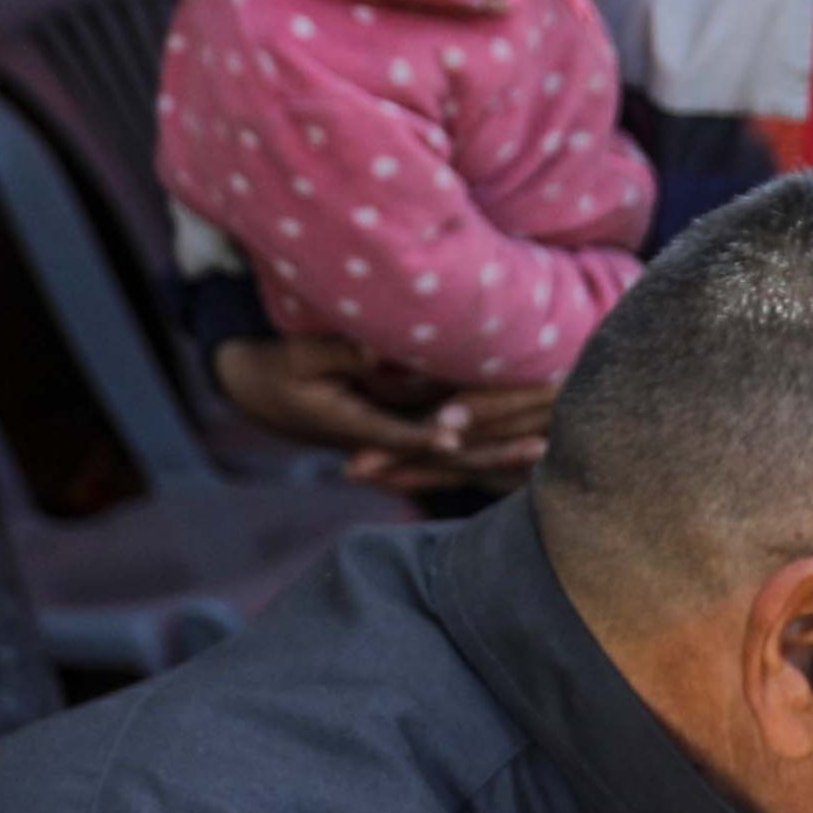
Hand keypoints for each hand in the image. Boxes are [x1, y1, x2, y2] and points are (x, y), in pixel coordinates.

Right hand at [212, 334, 535, 481]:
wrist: (264, 392)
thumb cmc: (278, 369)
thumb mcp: (297, 356)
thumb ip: (339, 353)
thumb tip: (376, 353)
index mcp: (354, 426)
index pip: (398, 435)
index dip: (427, 436)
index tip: (456, 436)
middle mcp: (384, 446)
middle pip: (444, 456)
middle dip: (491, 452)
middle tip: (540, 445)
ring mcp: (396, 449)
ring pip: (456, 459)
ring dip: (500, 456)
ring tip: (548, 447)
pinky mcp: (405, 441)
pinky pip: (455, 454)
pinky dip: (490, 451)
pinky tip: (531, 446)